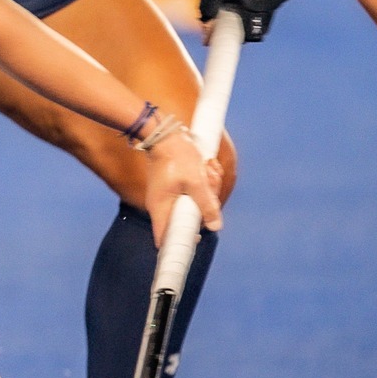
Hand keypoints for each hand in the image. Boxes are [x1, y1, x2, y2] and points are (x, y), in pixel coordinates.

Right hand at [143, 131, 222, 245]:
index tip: (197, 239)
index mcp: (161, 208)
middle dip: (204, 206)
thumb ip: (206, 205)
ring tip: (209, 171)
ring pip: (193, 204)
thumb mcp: (196, 181)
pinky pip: (192, 193)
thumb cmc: (177, 156)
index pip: (164, 238)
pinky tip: (207, 168)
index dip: (179, 244)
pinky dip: (203, 184)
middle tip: (210, 185)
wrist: (166, 133)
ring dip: (207, 191)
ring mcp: (168, 196)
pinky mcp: (175, 187)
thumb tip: (215, 226)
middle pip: (186, 220)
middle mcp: (162, 205)